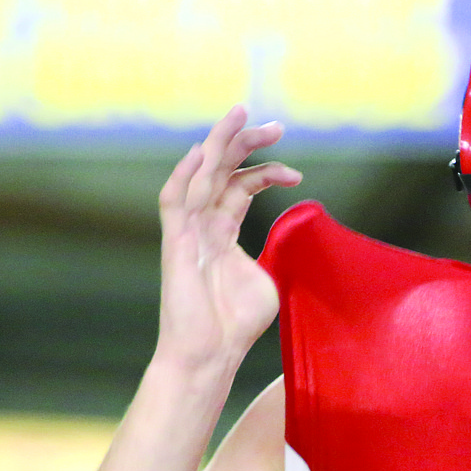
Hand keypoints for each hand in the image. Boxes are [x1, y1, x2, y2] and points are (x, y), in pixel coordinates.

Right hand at [156, 105, 301, 371]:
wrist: (210, 354)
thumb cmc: (236, 324)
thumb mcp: (267, 278)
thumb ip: (275, 251)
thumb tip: (293, 237)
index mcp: (223, 231)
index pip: (241, 186)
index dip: (267, 171)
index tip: (297, 174)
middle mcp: (202, 225)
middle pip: (221, 170)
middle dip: (246, 144)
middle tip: (276, 125)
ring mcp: (187, 232)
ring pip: (199, 175)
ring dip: (220, 144)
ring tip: (242, 115)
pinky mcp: (175, 245)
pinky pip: (174, 202)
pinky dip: (184, 175)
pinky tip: (200, 153)